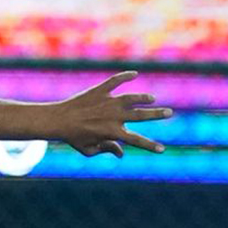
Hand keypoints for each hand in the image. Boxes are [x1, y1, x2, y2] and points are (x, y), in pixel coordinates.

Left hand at [50, 72, 172, 157]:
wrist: (58, 120)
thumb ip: (107, 150)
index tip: (162, 149)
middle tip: (169, 113)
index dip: (150, 146)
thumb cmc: (73, 138)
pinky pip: (115, 81)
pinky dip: (125, 76)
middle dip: (156, 115)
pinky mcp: (100, 90)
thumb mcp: (89, 150)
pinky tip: (134, 74)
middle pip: (141, 115)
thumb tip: (121, 152)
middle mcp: (114, 116)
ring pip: (132, 98)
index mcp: (112, 132)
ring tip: (152, 99)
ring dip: (143, 98)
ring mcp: (108, 102)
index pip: (137, 140)